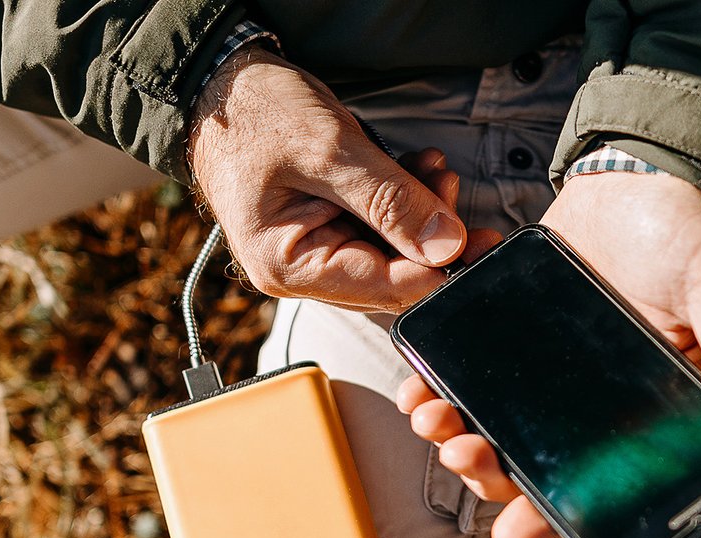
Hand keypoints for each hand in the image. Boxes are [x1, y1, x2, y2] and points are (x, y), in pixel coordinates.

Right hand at [188, 46, 487, 311]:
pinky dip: (402, 202)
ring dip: (420, 213)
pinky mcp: (323, 229)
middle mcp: (299, 271)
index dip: (440, 269)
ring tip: (433, 169)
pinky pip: (376, 229)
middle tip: (452, 187)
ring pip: (389, 251)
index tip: (480, 242)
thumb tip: (446, 247)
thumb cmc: (255, 114)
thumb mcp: (330, 150)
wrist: (219, 86)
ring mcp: (311, 251)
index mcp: (289, 266)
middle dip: (431, 235)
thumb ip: (390, 201)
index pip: (384, 287)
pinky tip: (416, 168)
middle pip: (391, 275)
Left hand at [397, 172, 700, 537]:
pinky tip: (416, 387)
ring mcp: (544, 377)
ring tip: (431, 420)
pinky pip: (466, 378)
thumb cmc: (689, 233)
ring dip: (455, 437)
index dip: (558, 521)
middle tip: (463, 455)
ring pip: (493, 430)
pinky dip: (436, 387)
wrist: (634, 172)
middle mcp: (593, 409)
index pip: (602, 489)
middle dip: (489, 474)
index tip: (513, 534)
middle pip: (533, 469)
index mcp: (648, 415)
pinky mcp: (507, 341)